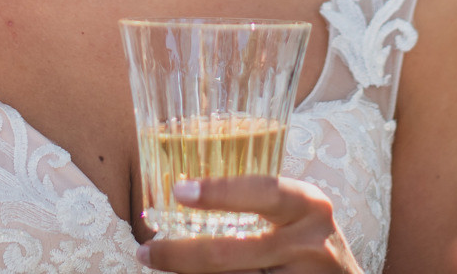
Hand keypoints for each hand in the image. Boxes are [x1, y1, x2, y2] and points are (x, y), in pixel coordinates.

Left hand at [139, 178, 360, 273]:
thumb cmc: (310, 242)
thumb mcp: (298, 214)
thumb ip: (261, 203)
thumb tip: (185, 192)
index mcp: (309, 206)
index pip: (263, 191)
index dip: (220, 192)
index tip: (179, 191)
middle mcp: (310, 243)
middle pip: (230, 254)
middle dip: (179, 254)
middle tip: (147, 250)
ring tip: (158, 265)